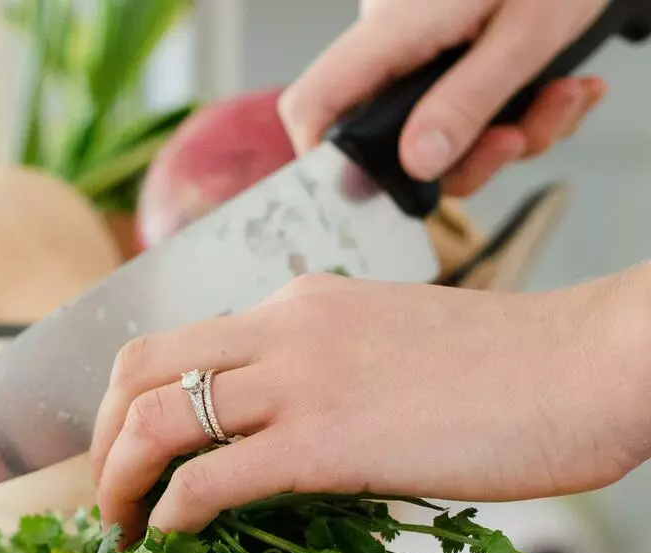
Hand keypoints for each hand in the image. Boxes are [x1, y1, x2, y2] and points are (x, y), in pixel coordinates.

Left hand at [89, 268, 650, 538]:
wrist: (585, 365)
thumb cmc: (504, 367)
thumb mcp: (386, 340)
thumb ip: (319, 364)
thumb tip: (273, 422)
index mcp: (295, 303)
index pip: (175, 342)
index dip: (129, 401)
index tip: (127, 451)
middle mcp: (281, 326)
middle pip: (138, 368)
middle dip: (100, 436)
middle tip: (105, 492)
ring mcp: (299, 379)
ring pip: (156, 418)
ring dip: (118, 480)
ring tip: (119, 525)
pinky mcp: (327, 440)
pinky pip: (211, 477)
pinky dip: (170, 510)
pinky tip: (170, 534)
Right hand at [278, 0, 609, 196]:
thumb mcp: (526, 34)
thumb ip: (468, 100)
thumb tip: (418, 164)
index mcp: (392, 31)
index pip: (315, 104)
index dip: (323, 160)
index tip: (370, 194)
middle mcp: (393, 45)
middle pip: (391, 139)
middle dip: (469, 158)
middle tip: (520, 137)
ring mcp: (419, 52)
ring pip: (440, 133)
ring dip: (511, 134)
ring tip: (564, 96)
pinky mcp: (449, 56)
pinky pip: (468, 110)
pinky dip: (521, 112)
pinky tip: (560, 87)